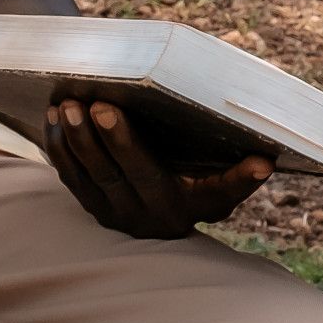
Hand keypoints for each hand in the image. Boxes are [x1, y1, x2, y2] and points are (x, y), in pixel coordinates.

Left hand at [45, 100, 273, 238]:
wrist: (152, 216)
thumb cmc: (192, 183)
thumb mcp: (214, 183)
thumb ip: (232, 170)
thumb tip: (267, 157)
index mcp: (192, 206)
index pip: (218, 192)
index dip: (237, 179)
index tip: (260, 162)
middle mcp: (155, 216)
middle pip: (134, 176)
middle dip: (115, 142)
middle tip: (101, 106)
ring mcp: (118, 214)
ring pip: (94, 177)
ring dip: (78, 141)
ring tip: (69, 106)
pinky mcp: (91, 206)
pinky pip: (71, 178)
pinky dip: (61, 148)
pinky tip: (55, 118)